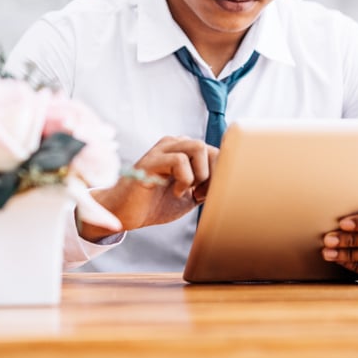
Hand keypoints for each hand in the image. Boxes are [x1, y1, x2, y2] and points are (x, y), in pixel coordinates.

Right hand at [77, 136, 215, 241]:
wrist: (126, 214)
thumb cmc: (156, 204)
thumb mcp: (190, 194)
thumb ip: (208, 184)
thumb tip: (231, 181)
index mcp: (185, 149)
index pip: (217, 152)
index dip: (219, 175)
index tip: (206, 194)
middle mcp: (175, 143)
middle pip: (211, 148)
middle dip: (212, 176)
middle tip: (199, 194)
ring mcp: (162, 149)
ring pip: (198, 147)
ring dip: (200, 175)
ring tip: (187, 191)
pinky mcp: (151, 160)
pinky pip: (179, 160)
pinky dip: (184, 180)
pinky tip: (175, 191)